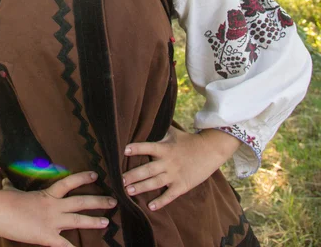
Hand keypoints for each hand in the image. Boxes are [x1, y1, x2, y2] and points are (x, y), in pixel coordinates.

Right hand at [0, 171, 115, 246]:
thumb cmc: (2, 200)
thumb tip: (4, 181)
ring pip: (78, 220)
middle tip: (113, 201)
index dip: (82, 178)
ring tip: (107, 221)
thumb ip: (11, 187)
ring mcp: (52, 221)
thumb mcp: (10, 191)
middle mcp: (53, 207)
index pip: (69, 183)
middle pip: (80, 201)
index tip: (95, 174)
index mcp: (46, 195)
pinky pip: (64, 246)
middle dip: (98, 201)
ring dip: (94, 221)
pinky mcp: (46, 236)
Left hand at [123, 127, 239, 211]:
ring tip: (128, 191)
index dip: (137, 148)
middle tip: (119, 180)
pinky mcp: (182, 185)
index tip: (124, 150)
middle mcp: (168, 162)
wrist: (210, 150)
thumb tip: (145, 121)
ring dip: (141, 188)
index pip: (148, 147)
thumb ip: (159, 131)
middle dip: (133, 175)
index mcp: (165, 148)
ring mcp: (175, 175)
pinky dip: (161, 202)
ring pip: (155, 183)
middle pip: (148, 169)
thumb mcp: (173, 133)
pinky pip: (170, 195)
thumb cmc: (189, 140)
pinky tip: (151, 207)